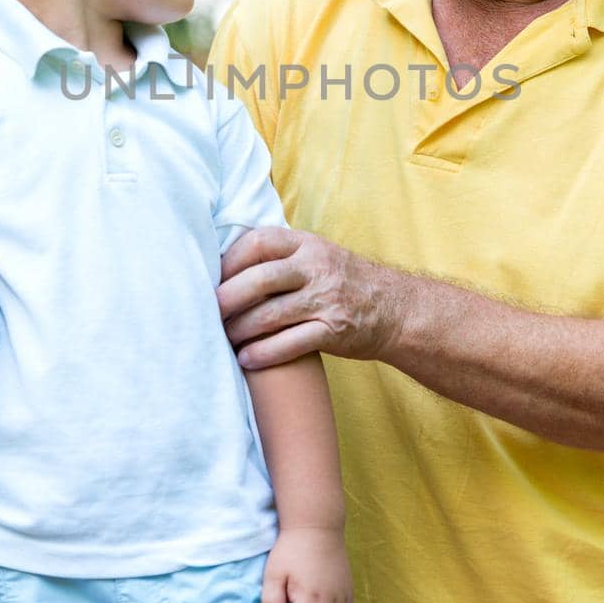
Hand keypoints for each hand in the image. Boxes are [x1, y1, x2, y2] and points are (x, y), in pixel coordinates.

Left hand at [218, 227, 398, 369]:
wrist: (396, 309)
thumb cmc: (344, 282)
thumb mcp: (317, 255)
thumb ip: (280, 256)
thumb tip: (225, 265)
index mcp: (307, 244)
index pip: (258, 242)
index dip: (229, 260)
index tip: (211, 278)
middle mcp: (317, 267)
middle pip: (260, 279)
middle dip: (227, 297)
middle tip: (207, 311)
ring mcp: (327, 299)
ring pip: (271, 314)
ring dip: (240, 329)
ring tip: (222, 338)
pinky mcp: (334, 331)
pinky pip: (290, 343)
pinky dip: (264, 353)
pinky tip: (245, 359)